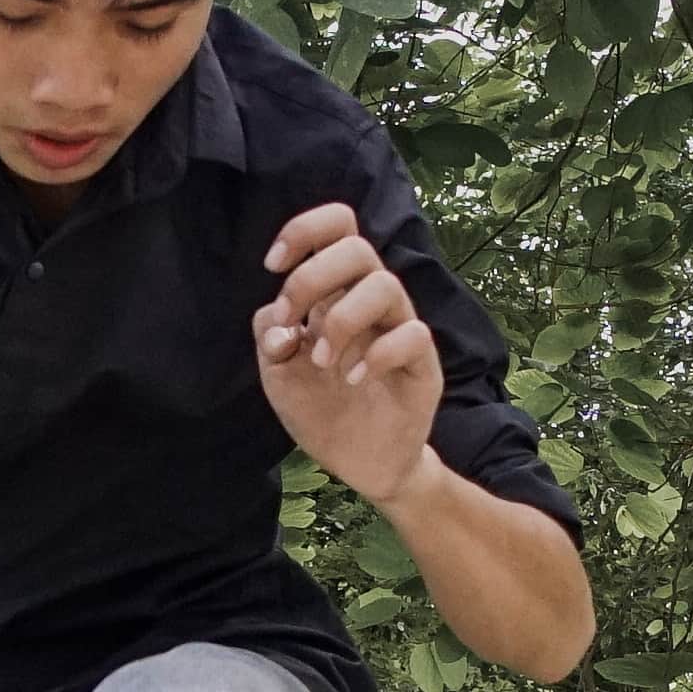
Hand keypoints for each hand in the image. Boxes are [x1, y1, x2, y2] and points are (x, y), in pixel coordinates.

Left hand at [255, 200, 442, 503]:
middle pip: (356, 247)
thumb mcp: (279, 376)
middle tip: (293, 324)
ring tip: (323, 363)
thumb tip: (279, 323)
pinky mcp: (423, 363)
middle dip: (312, 278)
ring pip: (385, 284)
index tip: (272, 265)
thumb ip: (270, 339)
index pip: (336, 228)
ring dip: (342, 320)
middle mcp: (369, 302)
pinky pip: (412, 335)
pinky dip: (377, 355)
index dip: (304, 231)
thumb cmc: (321, 410)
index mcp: (335, 292)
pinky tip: (354, 381)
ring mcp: (399, 329)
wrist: (359, 463)